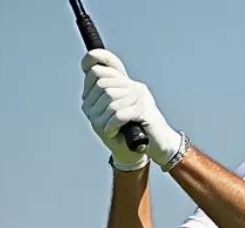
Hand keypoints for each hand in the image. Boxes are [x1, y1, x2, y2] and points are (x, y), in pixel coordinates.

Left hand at [81, 50, 182, 170]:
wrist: (159, 149)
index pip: (107, 61)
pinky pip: (119, 114)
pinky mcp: (144, 111)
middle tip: (97, 120)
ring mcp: (140, 97)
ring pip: (110, 99)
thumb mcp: (116, 114)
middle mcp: (134, 86)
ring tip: (106, 129)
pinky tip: (111, 133)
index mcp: (128, 84)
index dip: (92, 61)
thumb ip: (104, 100)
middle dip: (94, 104)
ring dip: (103, 118)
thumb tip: (86, 91)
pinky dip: (111, 125)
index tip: (85, 73)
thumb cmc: (136, 133)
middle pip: (102, 83)